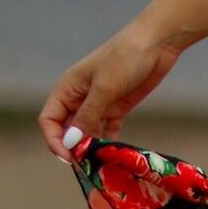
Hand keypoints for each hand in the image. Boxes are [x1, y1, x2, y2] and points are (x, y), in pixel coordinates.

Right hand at [39, 21, 183, 159]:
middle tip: (85, 165)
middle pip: (67, 129)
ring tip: (99, 165)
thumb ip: (87, 115)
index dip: (54, 139)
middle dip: (73, 147)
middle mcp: (79, 98)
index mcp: (67, 88)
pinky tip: (112, 155)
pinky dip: (106, 143)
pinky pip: (106, 131)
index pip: (50, 119)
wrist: (157, 42)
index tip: (67, 156)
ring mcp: (98, 104)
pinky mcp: (117, 108)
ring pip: (87, 133)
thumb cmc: (125, 57)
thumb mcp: (104, 87)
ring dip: (90, 148)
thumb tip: (71, 142)